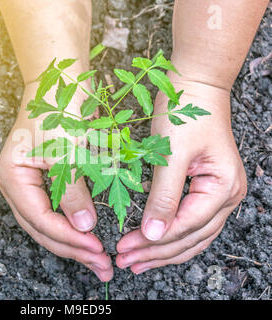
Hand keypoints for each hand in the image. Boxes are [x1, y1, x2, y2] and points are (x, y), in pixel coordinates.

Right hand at [0, 82, 112, 280]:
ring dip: (73, 242)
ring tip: (97, 259)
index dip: (69, 237)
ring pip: (48, 223)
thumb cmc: (59, 108)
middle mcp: (16, 184)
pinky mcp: (44, 180)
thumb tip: (84, 226)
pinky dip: (72, 225)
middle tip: (101, 267)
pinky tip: (88, 236)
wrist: (60, 81)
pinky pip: (55, 211)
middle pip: (41, 227)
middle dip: (72, 248)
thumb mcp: (66, 150)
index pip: (39, 218)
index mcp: (12, 177)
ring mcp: (28, 183)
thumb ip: (72, 190)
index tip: (97, 250)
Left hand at [116, 80, 246, 273]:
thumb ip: (164, 196)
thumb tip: (153, 235)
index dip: (155, 242)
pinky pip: (188, 222)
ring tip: (136, 262)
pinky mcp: (202, 188)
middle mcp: (225, 195)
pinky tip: (152, 244)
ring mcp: (216, 194)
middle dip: (157, 253)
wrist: (194, 86)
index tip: (125, 249)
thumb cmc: (184, 113)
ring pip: (191, 235)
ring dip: (163, 250)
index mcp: (222, 187)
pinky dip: (169, 235)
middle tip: (126, 262)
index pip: (186, 227)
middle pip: (190, 237)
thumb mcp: (172, 154)